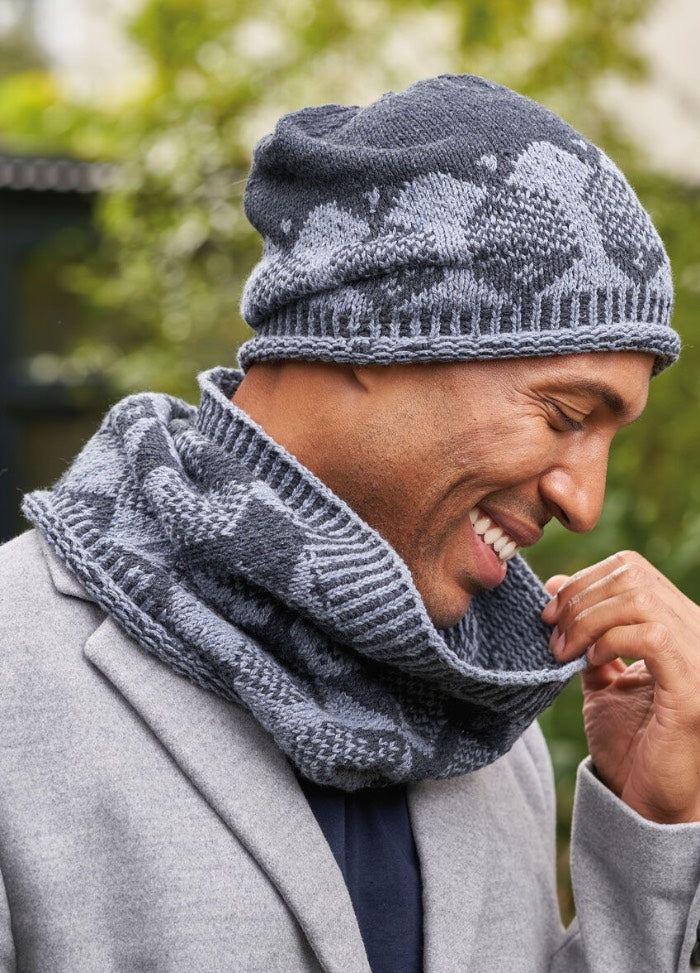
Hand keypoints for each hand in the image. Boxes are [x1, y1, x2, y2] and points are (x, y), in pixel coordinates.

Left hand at [541, 552, 699, 823]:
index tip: (549, 609)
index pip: (631, 569)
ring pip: (639, 600)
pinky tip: (591, 662)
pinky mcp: (694, 688)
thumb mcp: (602, 676)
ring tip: (563, 650)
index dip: (583, 580)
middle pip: (632, 577)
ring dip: (587, 619)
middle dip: (578, 598)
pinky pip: (651, 637)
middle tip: (550, 630)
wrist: (650, 803)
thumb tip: (556, 587)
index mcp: (678, 624)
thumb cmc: (631, 742)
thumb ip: (587, 634)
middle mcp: (697, 632)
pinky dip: (610, 640)